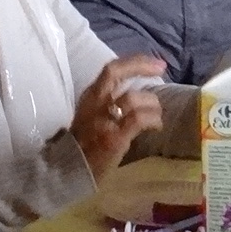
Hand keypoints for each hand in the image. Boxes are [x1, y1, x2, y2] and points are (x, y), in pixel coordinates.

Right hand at [70, 54, 167, 179]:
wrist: (69, 170)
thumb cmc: (84, 144)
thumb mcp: (91, 115)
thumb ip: (108, 102)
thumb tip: (139, 94)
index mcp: (90, 97)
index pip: (111, 69)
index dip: (135, 62)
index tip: (156, 63)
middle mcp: (95, 103)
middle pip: (116, 74)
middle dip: (141, 66)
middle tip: (161, 69)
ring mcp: (103, 120)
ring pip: (133, 98)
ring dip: (152, 104)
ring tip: (157, 114)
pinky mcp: (113, 137)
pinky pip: (139, 120)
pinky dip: (153, 120)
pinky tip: (156, 127)